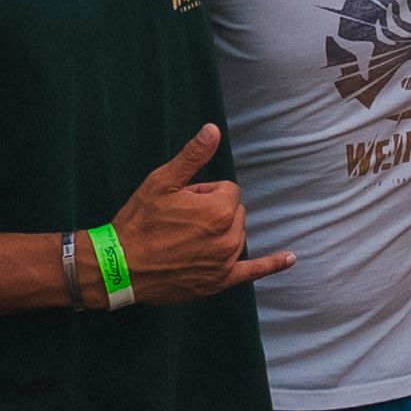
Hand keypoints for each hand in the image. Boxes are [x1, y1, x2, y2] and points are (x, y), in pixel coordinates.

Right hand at [104, 123, 295, 304]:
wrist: (120, 267)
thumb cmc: (140, 221)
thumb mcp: (163, 182)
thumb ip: (193, 155)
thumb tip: (213, 129)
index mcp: (221, 209)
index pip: (227, 190)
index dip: (202, 193)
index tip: (179, 203)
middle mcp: (230, 236)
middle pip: (233, 212)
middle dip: (211, 212)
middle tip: (177, 222)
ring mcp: (227, 261)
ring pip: (235, 234)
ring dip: (219, 232)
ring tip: (183, 239)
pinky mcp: (220, 281)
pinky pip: (253, 271)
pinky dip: (272, 265)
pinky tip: (289, 259)